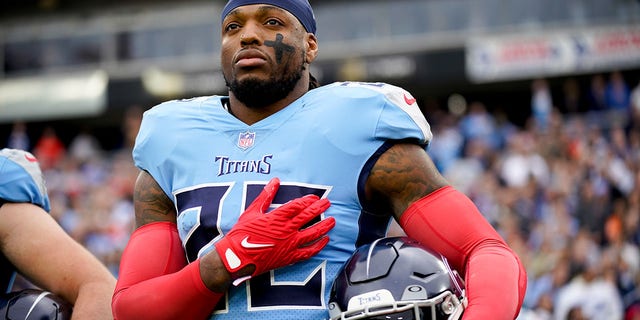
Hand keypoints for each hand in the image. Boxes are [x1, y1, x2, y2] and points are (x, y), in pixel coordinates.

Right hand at [215, 178, 334, 283]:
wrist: (237, 257)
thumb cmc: (242, 233)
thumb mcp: (252, 211)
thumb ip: (265, 196)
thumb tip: (275, 181)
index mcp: (277, 217)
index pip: (298, 206)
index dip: (308, 200)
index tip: (315, 197)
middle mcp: (287, 230)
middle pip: (308, 217)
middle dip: (320, 208)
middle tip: (328, 203)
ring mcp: (290, 244)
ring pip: (312, 234)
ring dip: (324, 226)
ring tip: (332, 221)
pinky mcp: (289, 257)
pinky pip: (308, 252)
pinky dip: (318, 246)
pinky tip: (325, 241)